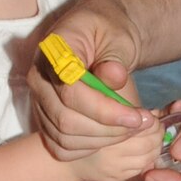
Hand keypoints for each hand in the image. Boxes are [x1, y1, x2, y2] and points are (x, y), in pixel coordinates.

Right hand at [30, 2, 156, 160]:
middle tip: (141, 124)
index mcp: (53, 52)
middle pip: (66, 118)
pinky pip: (60, 145)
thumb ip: (115, 57)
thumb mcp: (119, 37)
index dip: (104, 110)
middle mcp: (39, 77)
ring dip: (102, 140)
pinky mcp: (45, 117)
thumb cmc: (109, 32)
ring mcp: (39, 99)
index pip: (71, 91)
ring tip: (131, 130)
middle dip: (108, 129)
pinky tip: (110, 138)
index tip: (136, 117)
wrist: (98, 35)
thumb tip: (114, 77)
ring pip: (64, 135)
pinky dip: (87, 148)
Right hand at [80, 110, 173, 180]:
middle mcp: (108, 151)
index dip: (150, 120)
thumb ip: (127, 109)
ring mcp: (113, 167)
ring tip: (152, 136)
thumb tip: (155, 113)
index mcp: (102, 128)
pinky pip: (142, 166)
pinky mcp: (117, 176)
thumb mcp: (103, 112)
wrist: (70, 157)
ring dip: (156, 145)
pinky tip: (145, 148)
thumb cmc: (88, 128)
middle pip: (148, 143)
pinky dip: (149, 156)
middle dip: (157, 132)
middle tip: (156, 125)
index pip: (138, 126)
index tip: (151, 116)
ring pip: (149, 156)